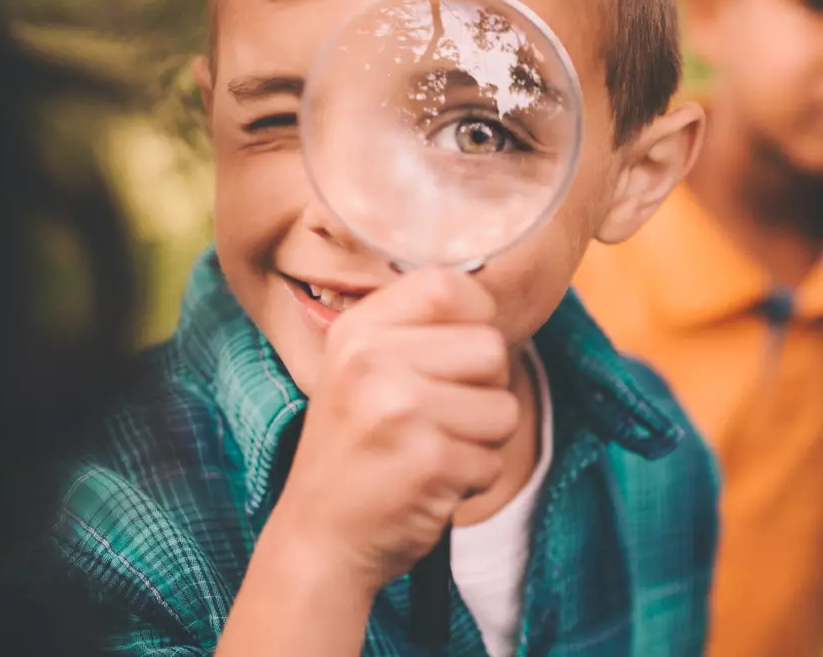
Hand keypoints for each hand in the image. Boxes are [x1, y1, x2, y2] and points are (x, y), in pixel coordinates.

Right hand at [269, 269, 518, 593]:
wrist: (319, 537)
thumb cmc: (354, 449)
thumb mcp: (360, 370)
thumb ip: (414, 331)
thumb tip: (486, 302)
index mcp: (358, 330)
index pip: (447, 285)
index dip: (475, 313)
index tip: (461, 347)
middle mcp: (374, 361)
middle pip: (490, 347)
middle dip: (485, 387)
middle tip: (441, 415)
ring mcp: (401, 411)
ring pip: (503, 406)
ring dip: (482, 438)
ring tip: (434, 449)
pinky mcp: (430, 462)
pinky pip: (494, 459)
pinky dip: (473, 477)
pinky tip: (431, 481)